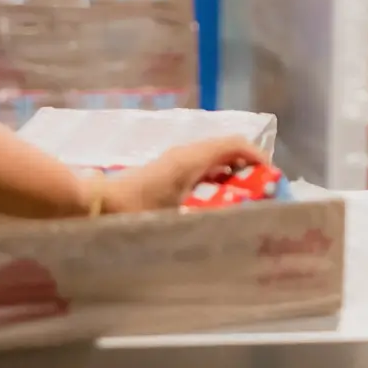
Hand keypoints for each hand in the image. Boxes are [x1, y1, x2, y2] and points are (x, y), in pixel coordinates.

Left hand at [100, 136, 266, 214]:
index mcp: (192, 158)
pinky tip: (215, 211)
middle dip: (250, 173)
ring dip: (233, 181)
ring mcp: (175, 163)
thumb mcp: (178, 217)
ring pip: (215, 163)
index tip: (273, 184)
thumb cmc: (136, 213)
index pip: (237, 145)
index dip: (260, 160)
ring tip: (243, 208)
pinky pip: (201, 173)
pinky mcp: (166, 174)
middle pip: (229, 153)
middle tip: (262, 201)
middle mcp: (186, 155)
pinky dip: (216, 186)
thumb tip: (244, 222)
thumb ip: (214, 217)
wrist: (94, 209)